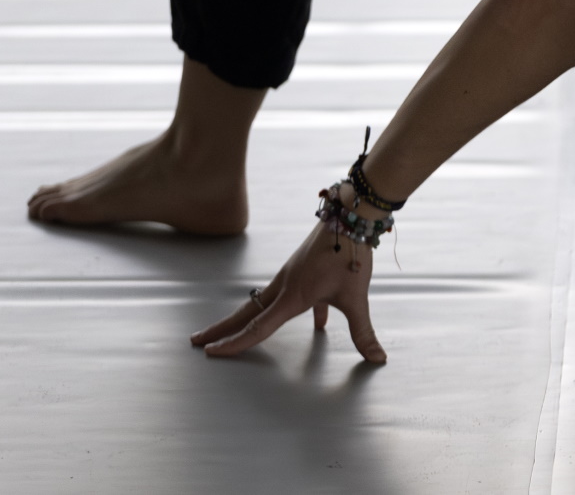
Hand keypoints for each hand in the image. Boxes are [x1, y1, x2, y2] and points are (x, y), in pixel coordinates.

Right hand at [190, 220, 386, 362]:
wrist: (352, 215)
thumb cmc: (351, 254)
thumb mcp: (356, 297)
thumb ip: (363, 331)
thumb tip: (377, 359)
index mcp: (293, 296)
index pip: (258, 327)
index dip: (235, 343)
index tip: (211, 353)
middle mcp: (286, 286)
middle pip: (247, 313)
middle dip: (222, 329)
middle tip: (197, 342)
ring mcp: (293, 275)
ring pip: (264, 302)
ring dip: (248, 317)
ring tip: (236, 329)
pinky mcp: (305, 268)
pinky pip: (293, 294)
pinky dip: (297, 309)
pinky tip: (319, 323)